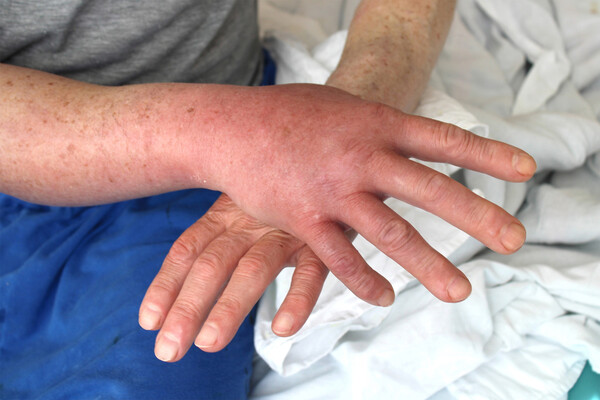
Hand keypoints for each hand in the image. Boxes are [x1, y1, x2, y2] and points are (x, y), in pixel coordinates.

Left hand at [139, 194, 328, 360]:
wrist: (328, 164)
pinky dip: (297, 299)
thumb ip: (219, 236)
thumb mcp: (243, 206)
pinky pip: (310, 271)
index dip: (166, 285)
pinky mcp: (323, 240)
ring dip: (230, 306)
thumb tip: (188, 280)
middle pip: (213, 264)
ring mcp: (286, 230)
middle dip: (189, 307)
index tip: (148, 321)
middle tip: (169, 348)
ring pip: (254, 268)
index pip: (188, 250)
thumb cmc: (279, 193)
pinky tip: (283, 328)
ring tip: (209, 343)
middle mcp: (250, 221)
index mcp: (226, 214)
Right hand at [202, 83, 534, 307]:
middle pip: (430, 188)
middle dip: (476, 215)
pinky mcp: (304, 219)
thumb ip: (378, 125)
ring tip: (460, 290)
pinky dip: (365, 282)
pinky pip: (340, 259)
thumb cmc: (292, 113)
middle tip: (514, 239)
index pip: (443, 139)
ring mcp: (333, 191)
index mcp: (376, 123)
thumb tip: (410, 139)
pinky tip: (385, 298)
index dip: (487, 155)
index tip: (525, 170)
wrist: (234, 125)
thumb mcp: (343, 106)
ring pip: (391, 233)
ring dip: (429, 264)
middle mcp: (362, 157)